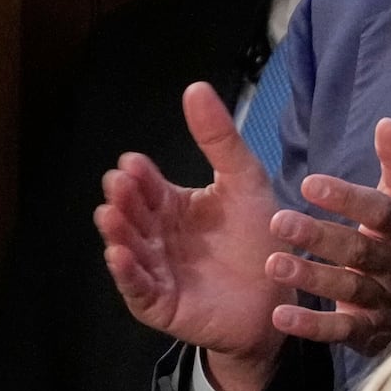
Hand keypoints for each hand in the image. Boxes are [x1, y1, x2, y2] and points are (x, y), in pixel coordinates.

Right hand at [94, 83, 289, 390]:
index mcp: (171, 204)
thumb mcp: (244, 182)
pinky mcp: (159, 302)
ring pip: (128, 247)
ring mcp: (154, 269)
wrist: (280, 295)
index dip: (140, 175)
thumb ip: (220, 139)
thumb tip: (195, 87)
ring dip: (117, 232)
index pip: (147, 184)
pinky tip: (119, 254)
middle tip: (119, 184)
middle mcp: (156, 235)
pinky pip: (137, 286)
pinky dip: (126, 272)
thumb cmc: (259, 238)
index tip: (134, 164)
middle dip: (124, 199)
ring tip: (109, 215)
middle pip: (132, 213)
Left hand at [264, 120, 390, 356]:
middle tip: (278, 222)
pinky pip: (340, 332)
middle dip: (320, 237)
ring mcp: (384, 301)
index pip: (379, 212)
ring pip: (348, 290)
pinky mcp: (369, 332)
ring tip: (273, 264)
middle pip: (359, 252)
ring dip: (311, 278)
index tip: (310, 184)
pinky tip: (280, 316)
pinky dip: (311, 326)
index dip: (347, 198)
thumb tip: (388, 123)